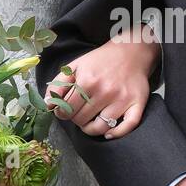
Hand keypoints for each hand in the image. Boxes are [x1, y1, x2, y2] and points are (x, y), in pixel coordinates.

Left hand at [43, 26, 160, 138]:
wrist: (131, 51)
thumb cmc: (101, 60)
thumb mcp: (76, 66)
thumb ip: (58, 84)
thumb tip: (48, 104)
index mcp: (88, 81)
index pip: (67, 109)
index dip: (62, 113)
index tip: (64, 112)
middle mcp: (105, 91)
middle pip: (82, 120)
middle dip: (76, 119)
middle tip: (78, 113)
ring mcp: (122, 99)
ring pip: (101, 127)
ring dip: (91, 129)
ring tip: (89, 123)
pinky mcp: (137, 103)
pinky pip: (127, 126)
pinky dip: (116, 134)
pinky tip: (109, 133)